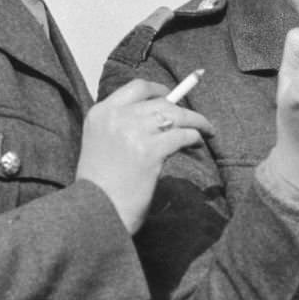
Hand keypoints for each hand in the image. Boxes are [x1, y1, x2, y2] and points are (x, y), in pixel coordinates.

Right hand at [76, 78, 214, 233]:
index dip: (158, 90)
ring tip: (206, 131)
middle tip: (195, 120)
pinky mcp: (150, 150)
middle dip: (182, 109)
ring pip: (176, 115)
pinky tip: (197, 144)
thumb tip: (161, 119)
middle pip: (161, 102)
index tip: (171, 96)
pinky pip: (183, 135)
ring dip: (196, 121)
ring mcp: (133, 131)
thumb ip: (123, 127)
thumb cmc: (99, 186)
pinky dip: (195, 137)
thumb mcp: (101, 144)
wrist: (93, 211)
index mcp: (100, 113)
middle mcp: (116, 116)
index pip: (136, 88)